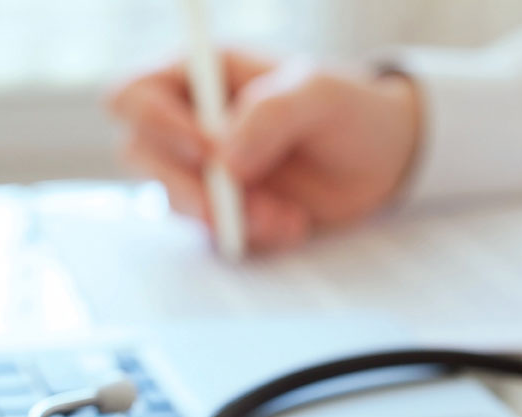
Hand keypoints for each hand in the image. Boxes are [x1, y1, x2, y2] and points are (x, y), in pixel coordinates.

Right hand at [110, 51, 421, 250]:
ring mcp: (206, 170)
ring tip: (287, 214)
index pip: (135, 95)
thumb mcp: (320, 95)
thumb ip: (271, 113)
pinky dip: (251, 236)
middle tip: (233, 199)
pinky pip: (213, 233)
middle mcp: (192, 122)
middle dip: (188, 185)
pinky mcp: (226, 210)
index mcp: (203, 76)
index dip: (157, 124)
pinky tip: (293, 224)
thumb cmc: (352, 110)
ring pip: (176, 200)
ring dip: (228, 216)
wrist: (386, 162)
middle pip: (140, 154)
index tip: (208, 150)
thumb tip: (224, 158)